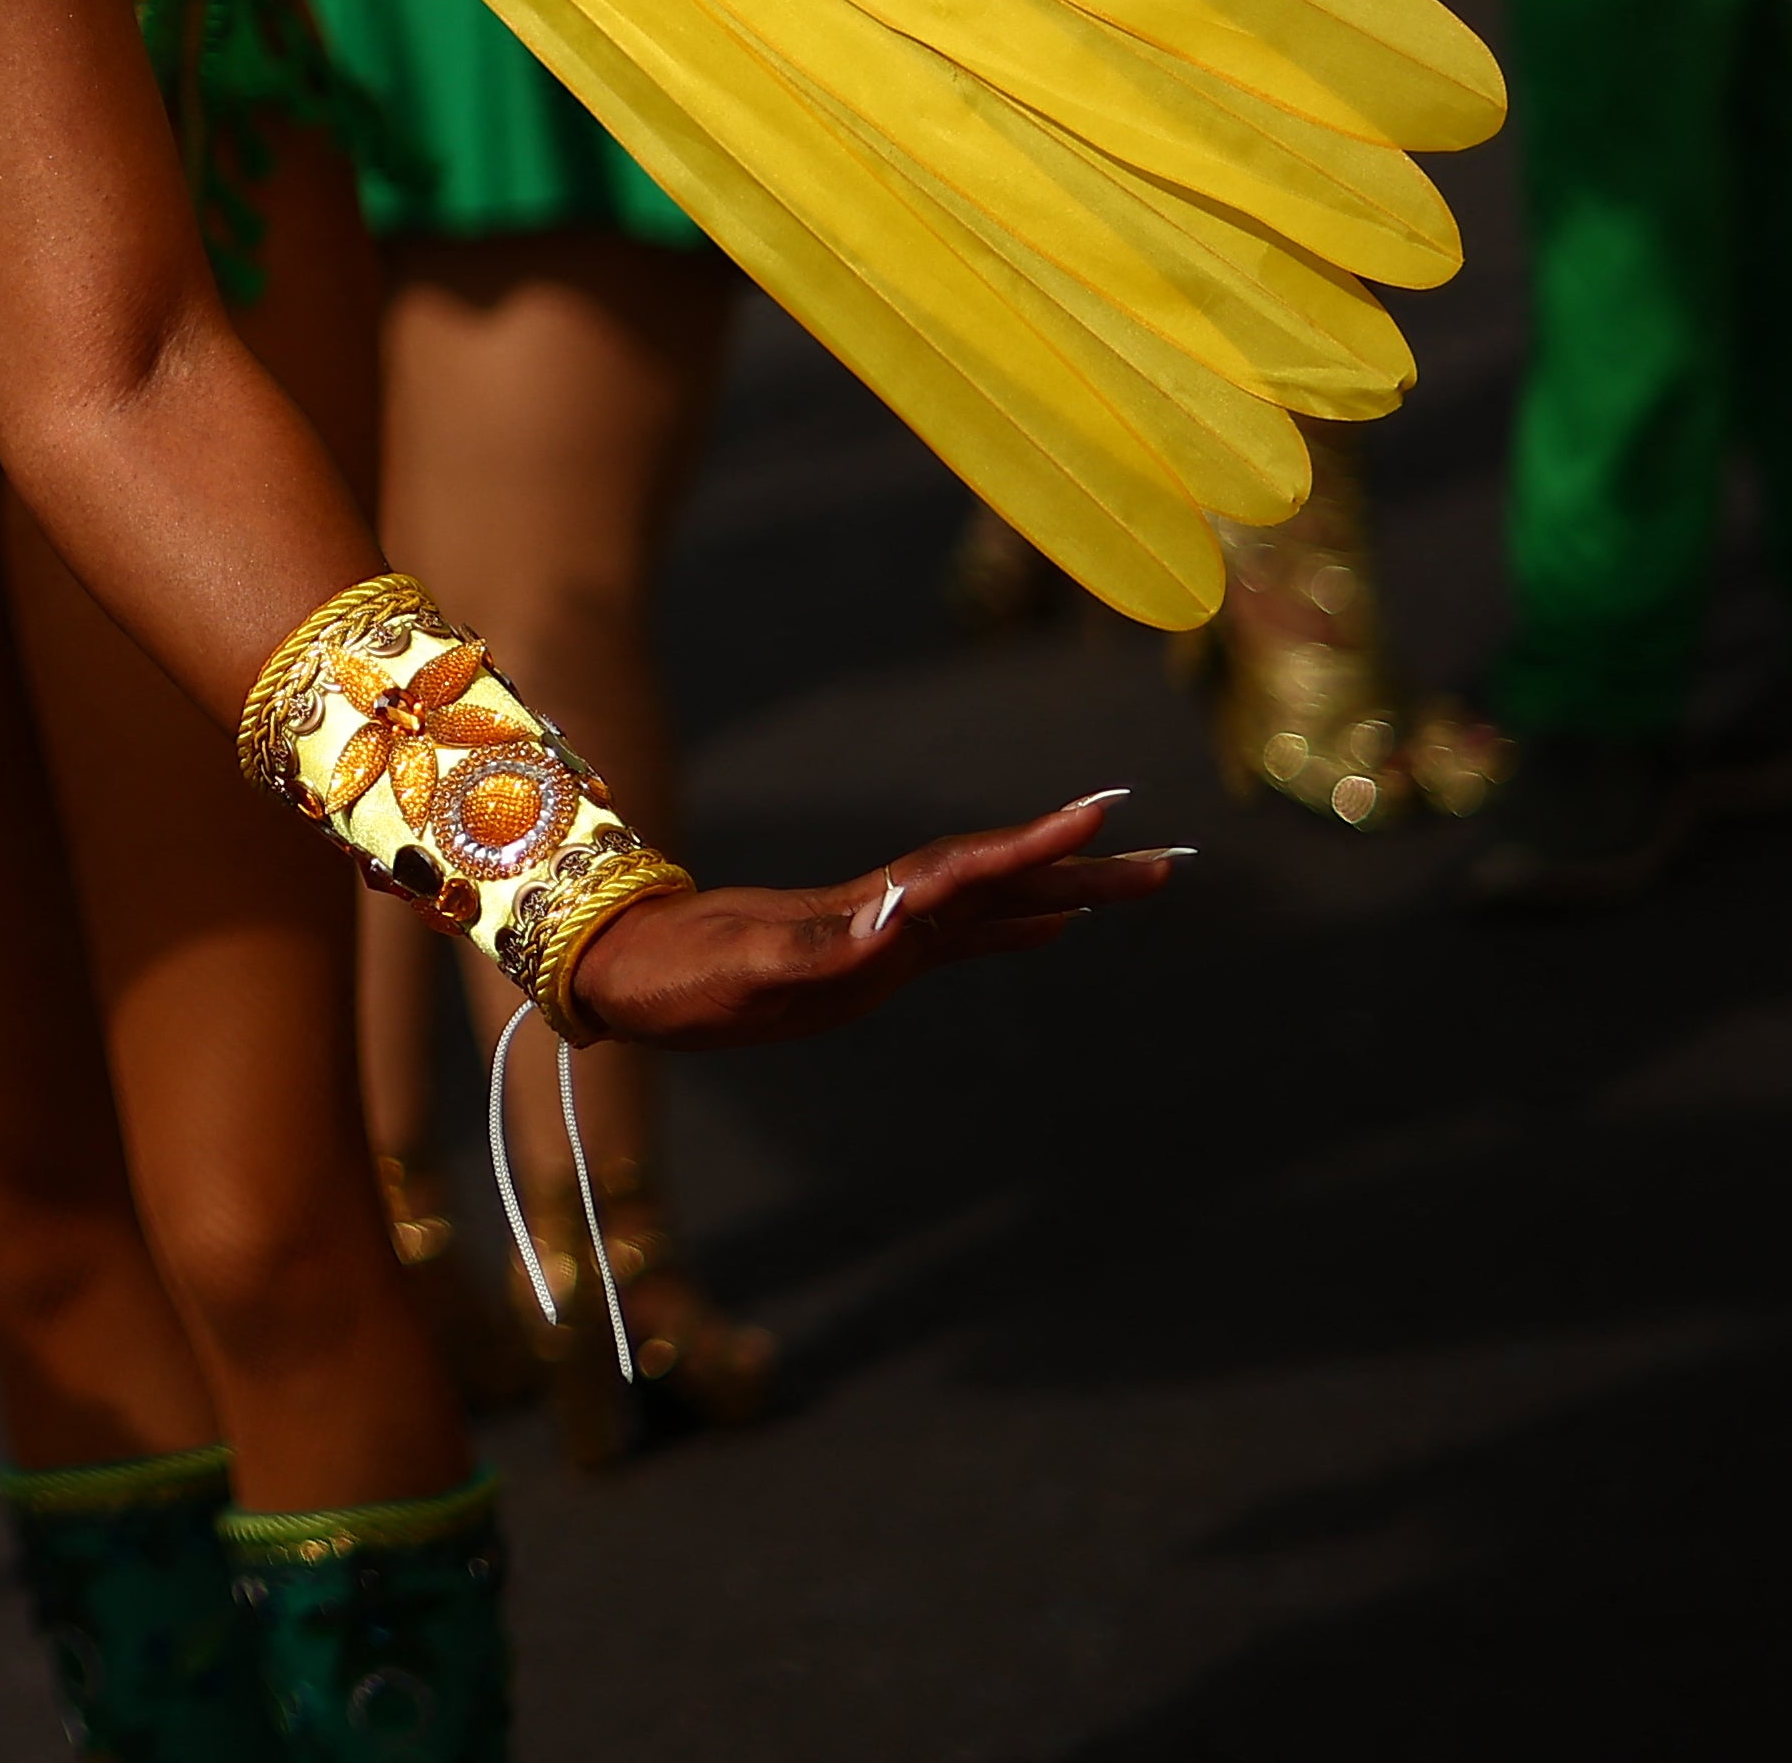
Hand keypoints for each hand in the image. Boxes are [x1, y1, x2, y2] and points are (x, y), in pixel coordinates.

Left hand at [556, 789, 1180, 1050]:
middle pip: (998, 881)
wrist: (621, 970)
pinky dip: (1015, 926)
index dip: (1030, 847)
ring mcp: (881, 933)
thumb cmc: (675, 975)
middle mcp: (883, 916)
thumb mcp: (741, 974)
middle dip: (1080, 869)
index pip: (965, 872)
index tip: (1096, 816)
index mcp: (864, 916)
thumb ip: (817, 951)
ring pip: (992, 902)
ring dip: (1065, 890)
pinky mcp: (869, 959)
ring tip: (1141, 880)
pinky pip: (961, 936)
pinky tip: (1056, 923)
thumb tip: (893, 921)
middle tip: (1170, 862)